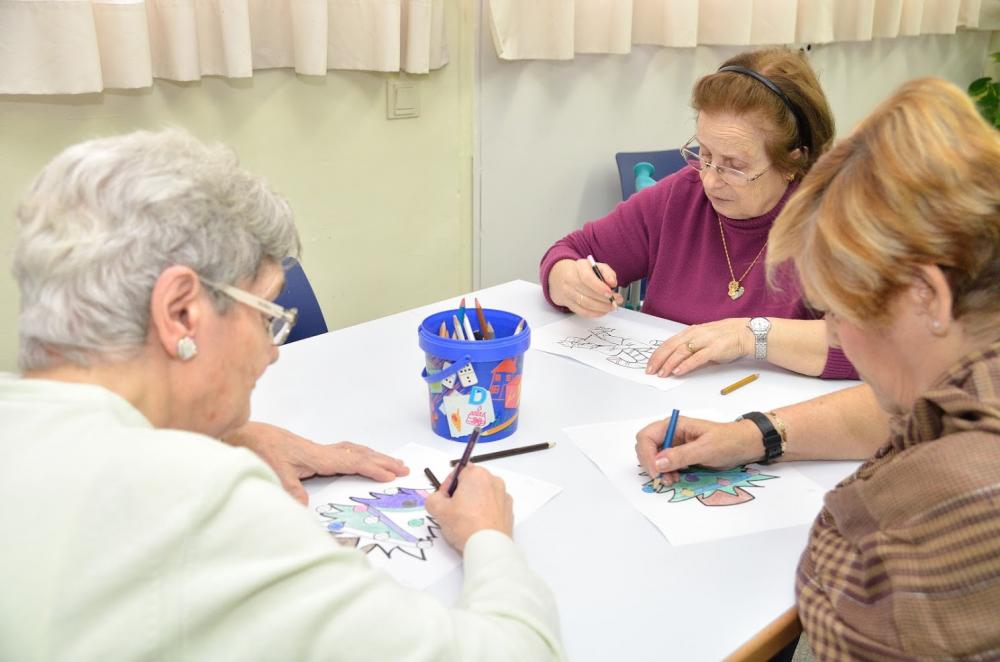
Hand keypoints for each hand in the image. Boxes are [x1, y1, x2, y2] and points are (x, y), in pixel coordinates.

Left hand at [223, 422, 408, 504]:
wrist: (242, 434)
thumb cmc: (258, 450)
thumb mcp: (273, 473)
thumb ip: (291, 490)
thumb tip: (305, 509)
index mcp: (317, 457)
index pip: (353, 462)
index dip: (373, 468)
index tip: (392, 475)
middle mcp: (321, 451)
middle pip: (358, 454)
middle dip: (382, 461)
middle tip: (403, 468)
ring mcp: (316, 450)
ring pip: (352, 451)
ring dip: (372, 456)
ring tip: (388, 462)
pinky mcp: (309, 452)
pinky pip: (342, 452)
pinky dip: (357, 455)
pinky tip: (357, 459)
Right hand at [424, 465, 512, 553]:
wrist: (488, 546)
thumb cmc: (466, 526)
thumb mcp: (438, 510)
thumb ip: (433, 498)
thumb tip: (437, 499)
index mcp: (477, 475)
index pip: (458, 472)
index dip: (448, 486)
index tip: (445, 499)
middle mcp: (493, 481)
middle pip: (472, 482)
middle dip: (461, 493)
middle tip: (453, 511)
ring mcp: (503, 496)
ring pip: (483, 494)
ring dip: (473, 503)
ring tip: (465, 521)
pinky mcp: (508, 510)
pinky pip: (493, 506)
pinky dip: (485, 512)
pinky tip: (477, 525)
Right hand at [548, 258, 622, 316]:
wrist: (563, 276)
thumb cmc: (584, 271)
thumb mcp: (597, 266)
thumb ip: (608, 273)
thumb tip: (613, 283)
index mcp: (579, 267)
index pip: (587, 278)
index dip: (599, 287)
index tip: (610, 293)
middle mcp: (570, 279)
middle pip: (587, 293)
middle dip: (605, 299)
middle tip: (616, 301)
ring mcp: (567, 292)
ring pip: (585, 304)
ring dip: (602, 307)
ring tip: (612, 306)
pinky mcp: (568, 303)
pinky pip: (582, 312)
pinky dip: (595, 313)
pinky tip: (603, 311)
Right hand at [635, 416, 763, 486]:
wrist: (745, 446)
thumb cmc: (728, 441)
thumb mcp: (705, 448)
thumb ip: (681, 455)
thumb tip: (657, 463)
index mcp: (674, 425)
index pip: (646, 437)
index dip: (646, 455)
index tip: (656, 472)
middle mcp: (670, 433)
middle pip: (645, 447)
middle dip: (651, 464)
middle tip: (663, 478)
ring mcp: (674, 445)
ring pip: (653, 458)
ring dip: (658, 471)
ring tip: (671, 480)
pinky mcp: (679, 456)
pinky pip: (664, 465)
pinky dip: (665, 473)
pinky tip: (675, 478)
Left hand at [645, 317, 752, 376]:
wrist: (745, 333)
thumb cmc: (724, 337)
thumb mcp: (703, 339)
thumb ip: (690, 347)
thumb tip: (675, 360)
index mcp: (690, 331)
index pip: (669, 343)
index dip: (657, 354)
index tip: (649, 364)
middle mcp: (695, 334)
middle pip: (671, 347)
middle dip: (659, 359)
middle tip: (650, 371)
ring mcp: (704, 341)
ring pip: (681, 352)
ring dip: (669, 363)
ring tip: (662, 373)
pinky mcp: (714, 349)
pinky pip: (697, 358)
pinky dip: (686, 365)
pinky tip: (678, 371)